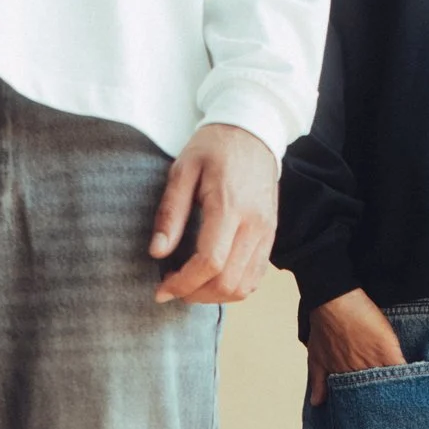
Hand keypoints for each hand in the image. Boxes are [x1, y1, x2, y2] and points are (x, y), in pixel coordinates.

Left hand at [151, 123, 277, 305]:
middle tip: (172, 287)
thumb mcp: (183, 170)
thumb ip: (170, 213)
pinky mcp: (271, 236)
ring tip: (190, 285)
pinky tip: (211, 278)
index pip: (210, 262)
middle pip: (228, 282)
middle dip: (195, 294)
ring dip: (214, 296)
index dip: (184, 283)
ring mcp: (267, 232)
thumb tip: (157, 252)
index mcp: (230, 206)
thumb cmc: (214, 147)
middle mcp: (254, 224)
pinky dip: (232, 287)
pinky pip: (255, 277)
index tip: (161, 288)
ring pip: (244, 286)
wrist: (253, 132)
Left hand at [304, 288, 405, 405]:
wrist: (335, 302)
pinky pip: (401, 370)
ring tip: (408, 403)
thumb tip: (316, 403)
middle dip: (382, 404)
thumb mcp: (316, 356)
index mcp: (343, 378)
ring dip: (397, 392)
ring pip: (389, 386)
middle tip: (390, 413)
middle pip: (374, 397)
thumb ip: (318, 381)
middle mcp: (358, 375)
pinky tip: (417, 383)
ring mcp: (374, 363)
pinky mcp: (388, 350)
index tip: (372, 415)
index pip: (356, 401)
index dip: (365, 408)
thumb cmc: (324, 327)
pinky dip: (408, 376)